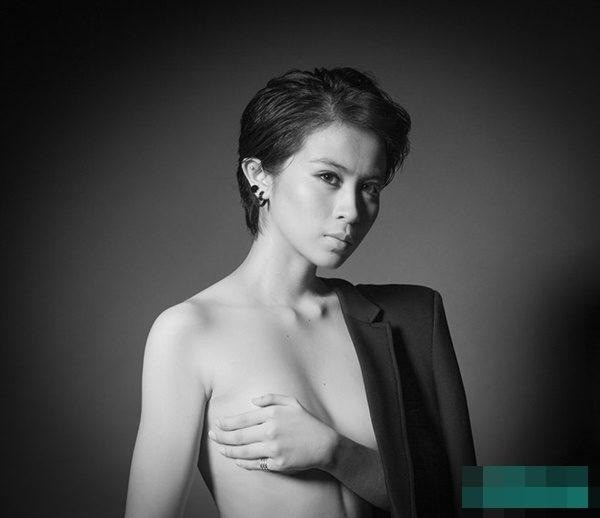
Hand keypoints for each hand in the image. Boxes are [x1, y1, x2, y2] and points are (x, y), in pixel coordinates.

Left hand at [208, 393, 338, 472]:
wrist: (324, 444)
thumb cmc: (307, 422)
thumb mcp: (292, 402)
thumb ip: (271, 398)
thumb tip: (252, 401)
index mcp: (272, 414)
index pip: (243, 419)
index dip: (227, 423)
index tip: (218, 424)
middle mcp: (270, 431)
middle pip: (239, 436)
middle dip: (222, 436)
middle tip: (212, 436)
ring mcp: (273, 449)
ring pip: (243, 451)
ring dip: (228, 450)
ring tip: (220, 449)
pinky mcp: (277, 464)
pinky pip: (255, 464)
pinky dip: (243, 462)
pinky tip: (237, 460)